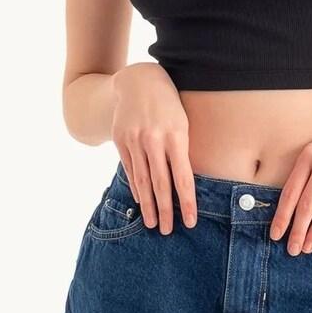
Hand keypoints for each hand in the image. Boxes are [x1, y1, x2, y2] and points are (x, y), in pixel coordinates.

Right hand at [111, 64, 197, 233]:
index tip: (191, 222)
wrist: (137, 81)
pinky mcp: (120, 140)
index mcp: (176, 135)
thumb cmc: (169, 103)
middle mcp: (154, 139)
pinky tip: (140, 201)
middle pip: (161, 183)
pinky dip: (135, 187)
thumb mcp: (183, 121)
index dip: (188, 202)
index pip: (183, 177)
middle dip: (165, 210)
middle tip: (166, 231)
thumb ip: (183, 149)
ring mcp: (134, 140)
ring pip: (142, 180)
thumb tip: (185, 183)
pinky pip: (129, 169)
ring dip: (148, 204)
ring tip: (151, 223)